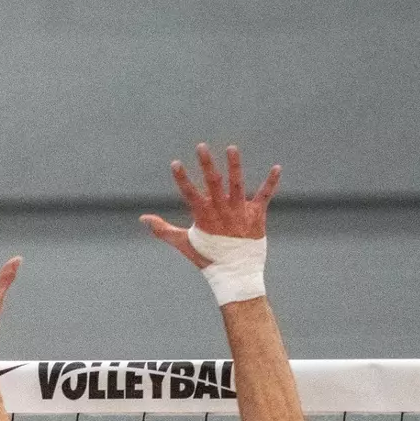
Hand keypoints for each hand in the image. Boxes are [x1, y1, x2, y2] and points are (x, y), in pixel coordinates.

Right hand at [140, 143, 280, 267]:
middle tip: (201, 146)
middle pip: (213, 183)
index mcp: (203, 216)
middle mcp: (222, 211)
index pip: (189, 193)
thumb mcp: (183, 242)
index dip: (182, 178)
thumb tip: (142, 218)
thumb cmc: (207, 258)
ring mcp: (240, 212)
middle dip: (207, 164)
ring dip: (235, 165)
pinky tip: (277, 167)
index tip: (175, 163)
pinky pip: (265, 195)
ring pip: (237, 184)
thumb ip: (162, 229)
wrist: (235, 274)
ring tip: (232, 147)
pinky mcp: (257, 216)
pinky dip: (271, 182)